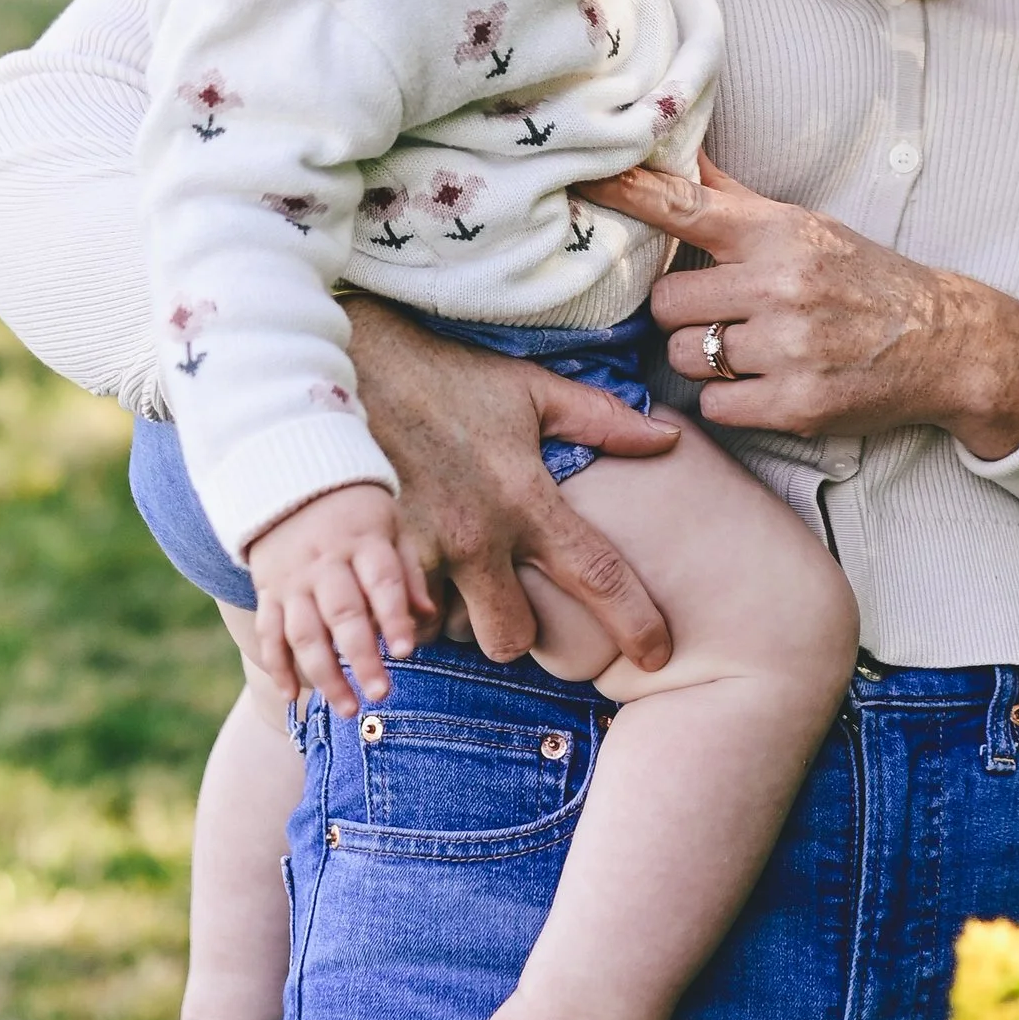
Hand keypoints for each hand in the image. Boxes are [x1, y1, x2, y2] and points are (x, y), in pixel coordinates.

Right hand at [245, 481, 434, 713]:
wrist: (291, 485)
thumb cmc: (356, 515)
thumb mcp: (389, 527)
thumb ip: (408, 572)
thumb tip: (427, 616)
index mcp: (362, 541)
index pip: (380, 582)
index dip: (393, 617)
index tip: (406, 652)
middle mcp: (324, 563)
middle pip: (342, 615)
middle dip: (361, 659)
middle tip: (381, 694)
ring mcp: (292, 580)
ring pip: (303, 634)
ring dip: (324, 676)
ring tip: (347, 710)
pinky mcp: (267, 593)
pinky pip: (268, 634)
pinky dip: (276, 668)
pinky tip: (292, 697)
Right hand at [343, 295, 680, 671]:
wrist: (350, 363)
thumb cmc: (448, 378)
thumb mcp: (530, 390)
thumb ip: (601, 420)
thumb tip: (667, 438)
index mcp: (524, 497)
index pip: (596, 574)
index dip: (634, 624)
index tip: (657, 656)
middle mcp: (474, 537)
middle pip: (513, 638)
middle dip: (519, 633)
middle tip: (513, 597)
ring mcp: (418, 554)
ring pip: (449, 635)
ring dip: (457, 618)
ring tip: (455, 578)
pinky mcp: (371, 559)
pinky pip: (397, 618)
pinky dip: (408, 608)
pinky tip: (411, 577)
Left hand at [576, 157, 1018, 461]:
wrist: (942, 341)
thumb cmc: (861, 278)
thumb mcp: (804, 227)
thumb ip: (732, 199)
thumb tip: (675, 145)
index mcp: (779, 233)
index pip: (686, 207)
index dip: (630, 194)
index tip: (586, 178)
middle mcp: (782, 285)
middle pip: (667, 302)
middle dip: (683, 313)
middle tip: (718, 312)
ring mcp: (789, 347)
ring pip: (684, 356)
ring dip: (702, 357)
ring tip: (747, 347)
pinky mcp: (797, 404)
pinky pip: (715, 404)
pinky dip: (730, 398)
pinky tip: (765, 382)